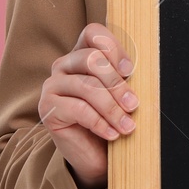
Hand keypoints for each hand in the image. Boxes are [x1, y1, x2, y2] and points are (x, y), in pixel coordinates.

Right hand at [37, 23, 136, 188]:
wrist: (93, 155)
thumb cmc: (110, 119)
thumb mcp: (119, 94)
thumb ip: (125, 77)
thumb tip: (140, 70)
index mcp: (81, 54)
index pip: (93, 33)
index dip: (113, 47)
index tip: (131, 70)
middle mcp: (63, 65)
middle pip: (91, 59)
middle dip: (116, 83)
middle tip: (133, 104)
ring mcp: (52, 85)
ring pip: (87, 87)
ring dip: (112, 108)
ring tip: (128, 126)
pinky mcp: (47, 108)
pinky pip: (78, 109)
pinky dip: (100, 122)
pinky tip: (113, 134)